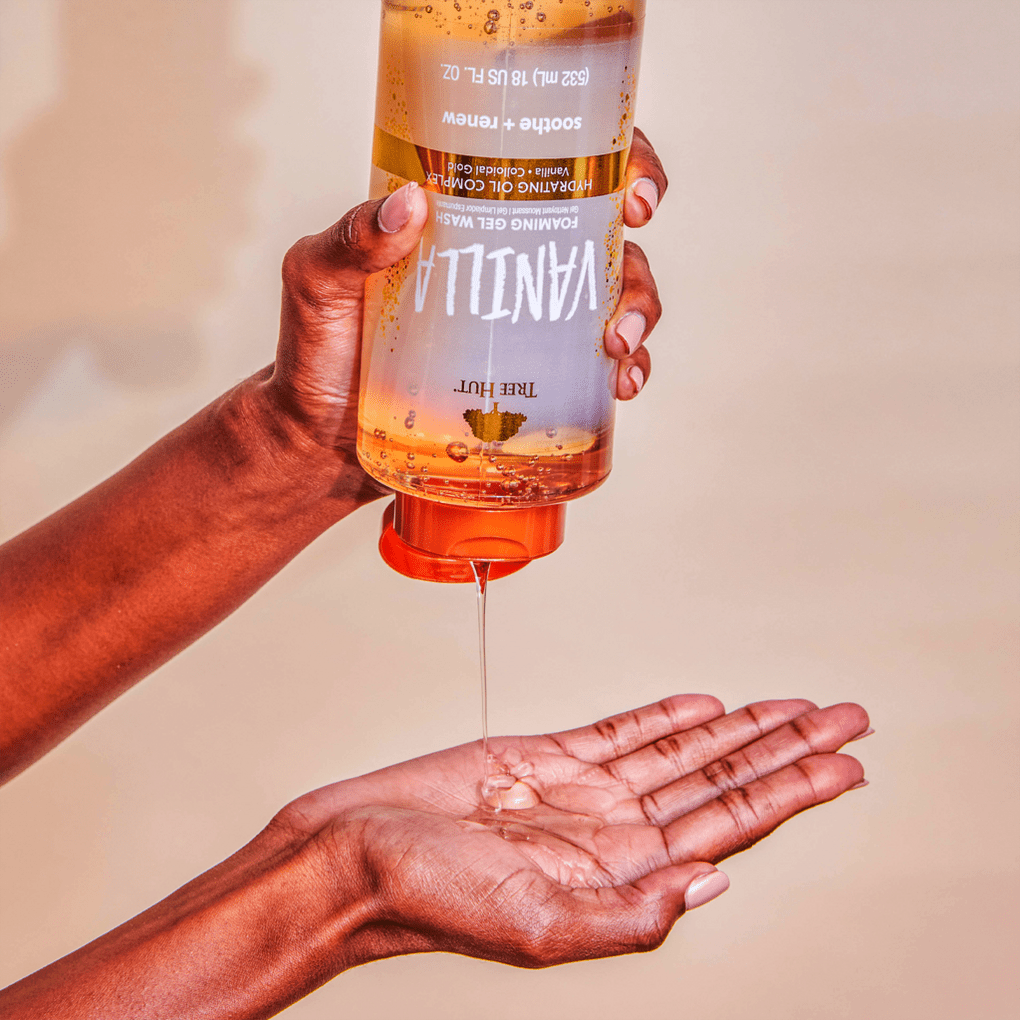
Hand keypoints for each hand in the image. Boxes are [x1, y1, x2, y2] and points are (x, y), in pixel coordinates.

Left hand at [263, 127, 667, 469]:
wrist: (320, 446)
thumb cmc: (312, 355)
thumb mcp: (317, 283)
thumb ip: (348, 241)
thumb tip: (411, 203)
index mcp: (466, 220)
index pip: (548, 170)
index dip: (611, 163)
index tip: (630, 189)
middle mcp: (505, 265)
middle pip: (598, 236)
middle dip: (633, 247)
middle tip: (628, 262)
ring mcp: (523, 326)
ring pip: (611, 301)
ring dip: (637, 313)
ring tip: (618, 347)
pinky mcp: (531, 383)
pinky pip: (595, 372)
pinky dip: (623, 373)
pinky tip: (621, 387)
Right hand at [280, 694, 868, 966]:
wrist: (351, 855)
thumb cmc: (423, 899)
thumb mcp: (533, 929)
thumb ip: (629, 917)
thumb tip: (712, 883)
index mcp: (619, 874)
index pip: (730, 824)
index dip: (792, 790)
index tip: (843, 764)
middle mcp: (612, 830)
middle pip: (721, 780)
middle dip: (787, 749)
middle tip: (846, 718)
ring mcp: (580, 790)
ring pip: (681, 751)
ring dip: (740, 727)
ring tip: (793, 707)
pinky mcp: (542, 758)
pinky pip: (619, 731)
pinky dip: (664, 716)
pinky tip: (701, 708)